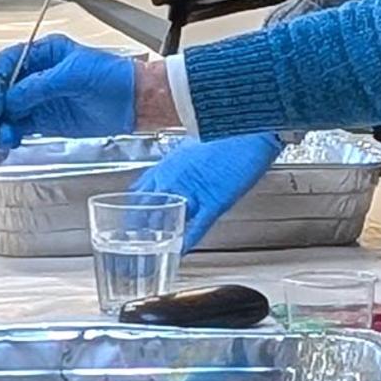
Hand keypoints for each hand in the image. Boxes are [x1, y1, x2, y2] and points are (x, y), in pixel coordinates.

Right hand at [0, 36, 141, 141]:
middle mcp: (39, 75)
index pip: (10, 62)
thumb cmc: (113, 77)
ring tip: (0, 136)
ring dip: (1, 122)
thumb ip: (40, 86)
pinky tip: (8, 140)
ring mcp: (42, 99)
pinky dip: (12, 133)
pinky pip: (21, 126)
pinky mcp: (47, 120)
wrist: (135, 102)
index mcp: (45, 53)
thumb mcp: (75, 75)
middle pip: (4, 88)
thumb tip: (11, 98)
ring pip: (9, 109)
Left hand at [127, 132, 281, 250]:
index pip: (140, 189)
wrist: (250, 127)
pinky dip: (187, 241)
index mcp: (169, 162)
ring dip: (161, 237)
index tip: (129, 217)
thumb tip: (181, 165)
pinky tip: (180, 252)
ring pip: (169, 219)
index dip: (133, 206)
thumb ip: (183, 159)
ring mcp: (194, 191)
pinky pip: (197, 226)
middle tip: (134, 241)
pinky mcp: (215, 202)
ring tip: (152, 252)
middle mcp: (175, 177)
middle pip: (148, 208)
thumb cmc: (227, 130)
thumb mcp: (195, 142)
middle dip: (139, 226)